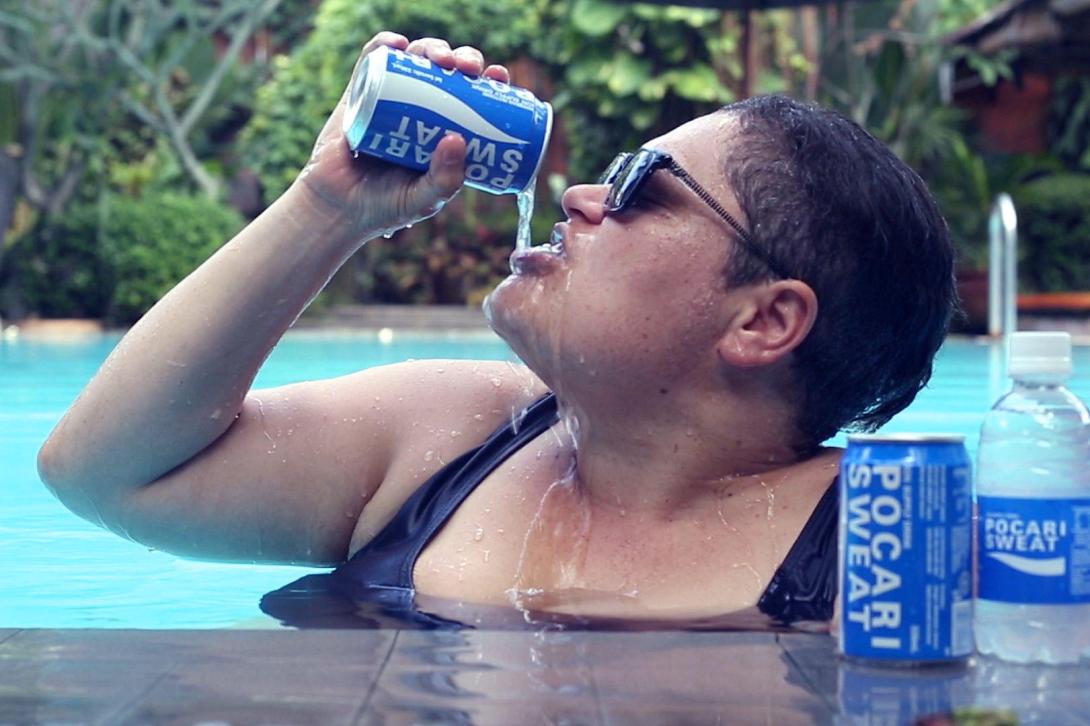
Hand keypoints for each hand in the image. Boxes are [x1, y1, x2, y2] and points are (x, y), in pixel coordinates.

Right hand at [296, 32, 510, 239]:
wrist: (339, 208)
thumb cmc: (387, 206)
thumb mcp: (424, 200)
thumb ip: (443, 181)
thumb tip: (457, 140)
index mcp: (446, 130)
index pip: (475, 98)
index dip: (489, 83)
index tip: (498, 79)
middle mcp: (422, 108)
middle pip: (450, 72)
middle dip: (464, 60)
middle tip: (468, 69)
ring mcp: (391, 97)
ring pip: (416, 61)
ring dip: (432, 49)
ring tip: (439, 58)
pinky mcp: (360, 93)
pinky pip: (372, 61)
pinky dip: (384, 45)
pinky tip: (398, 44)